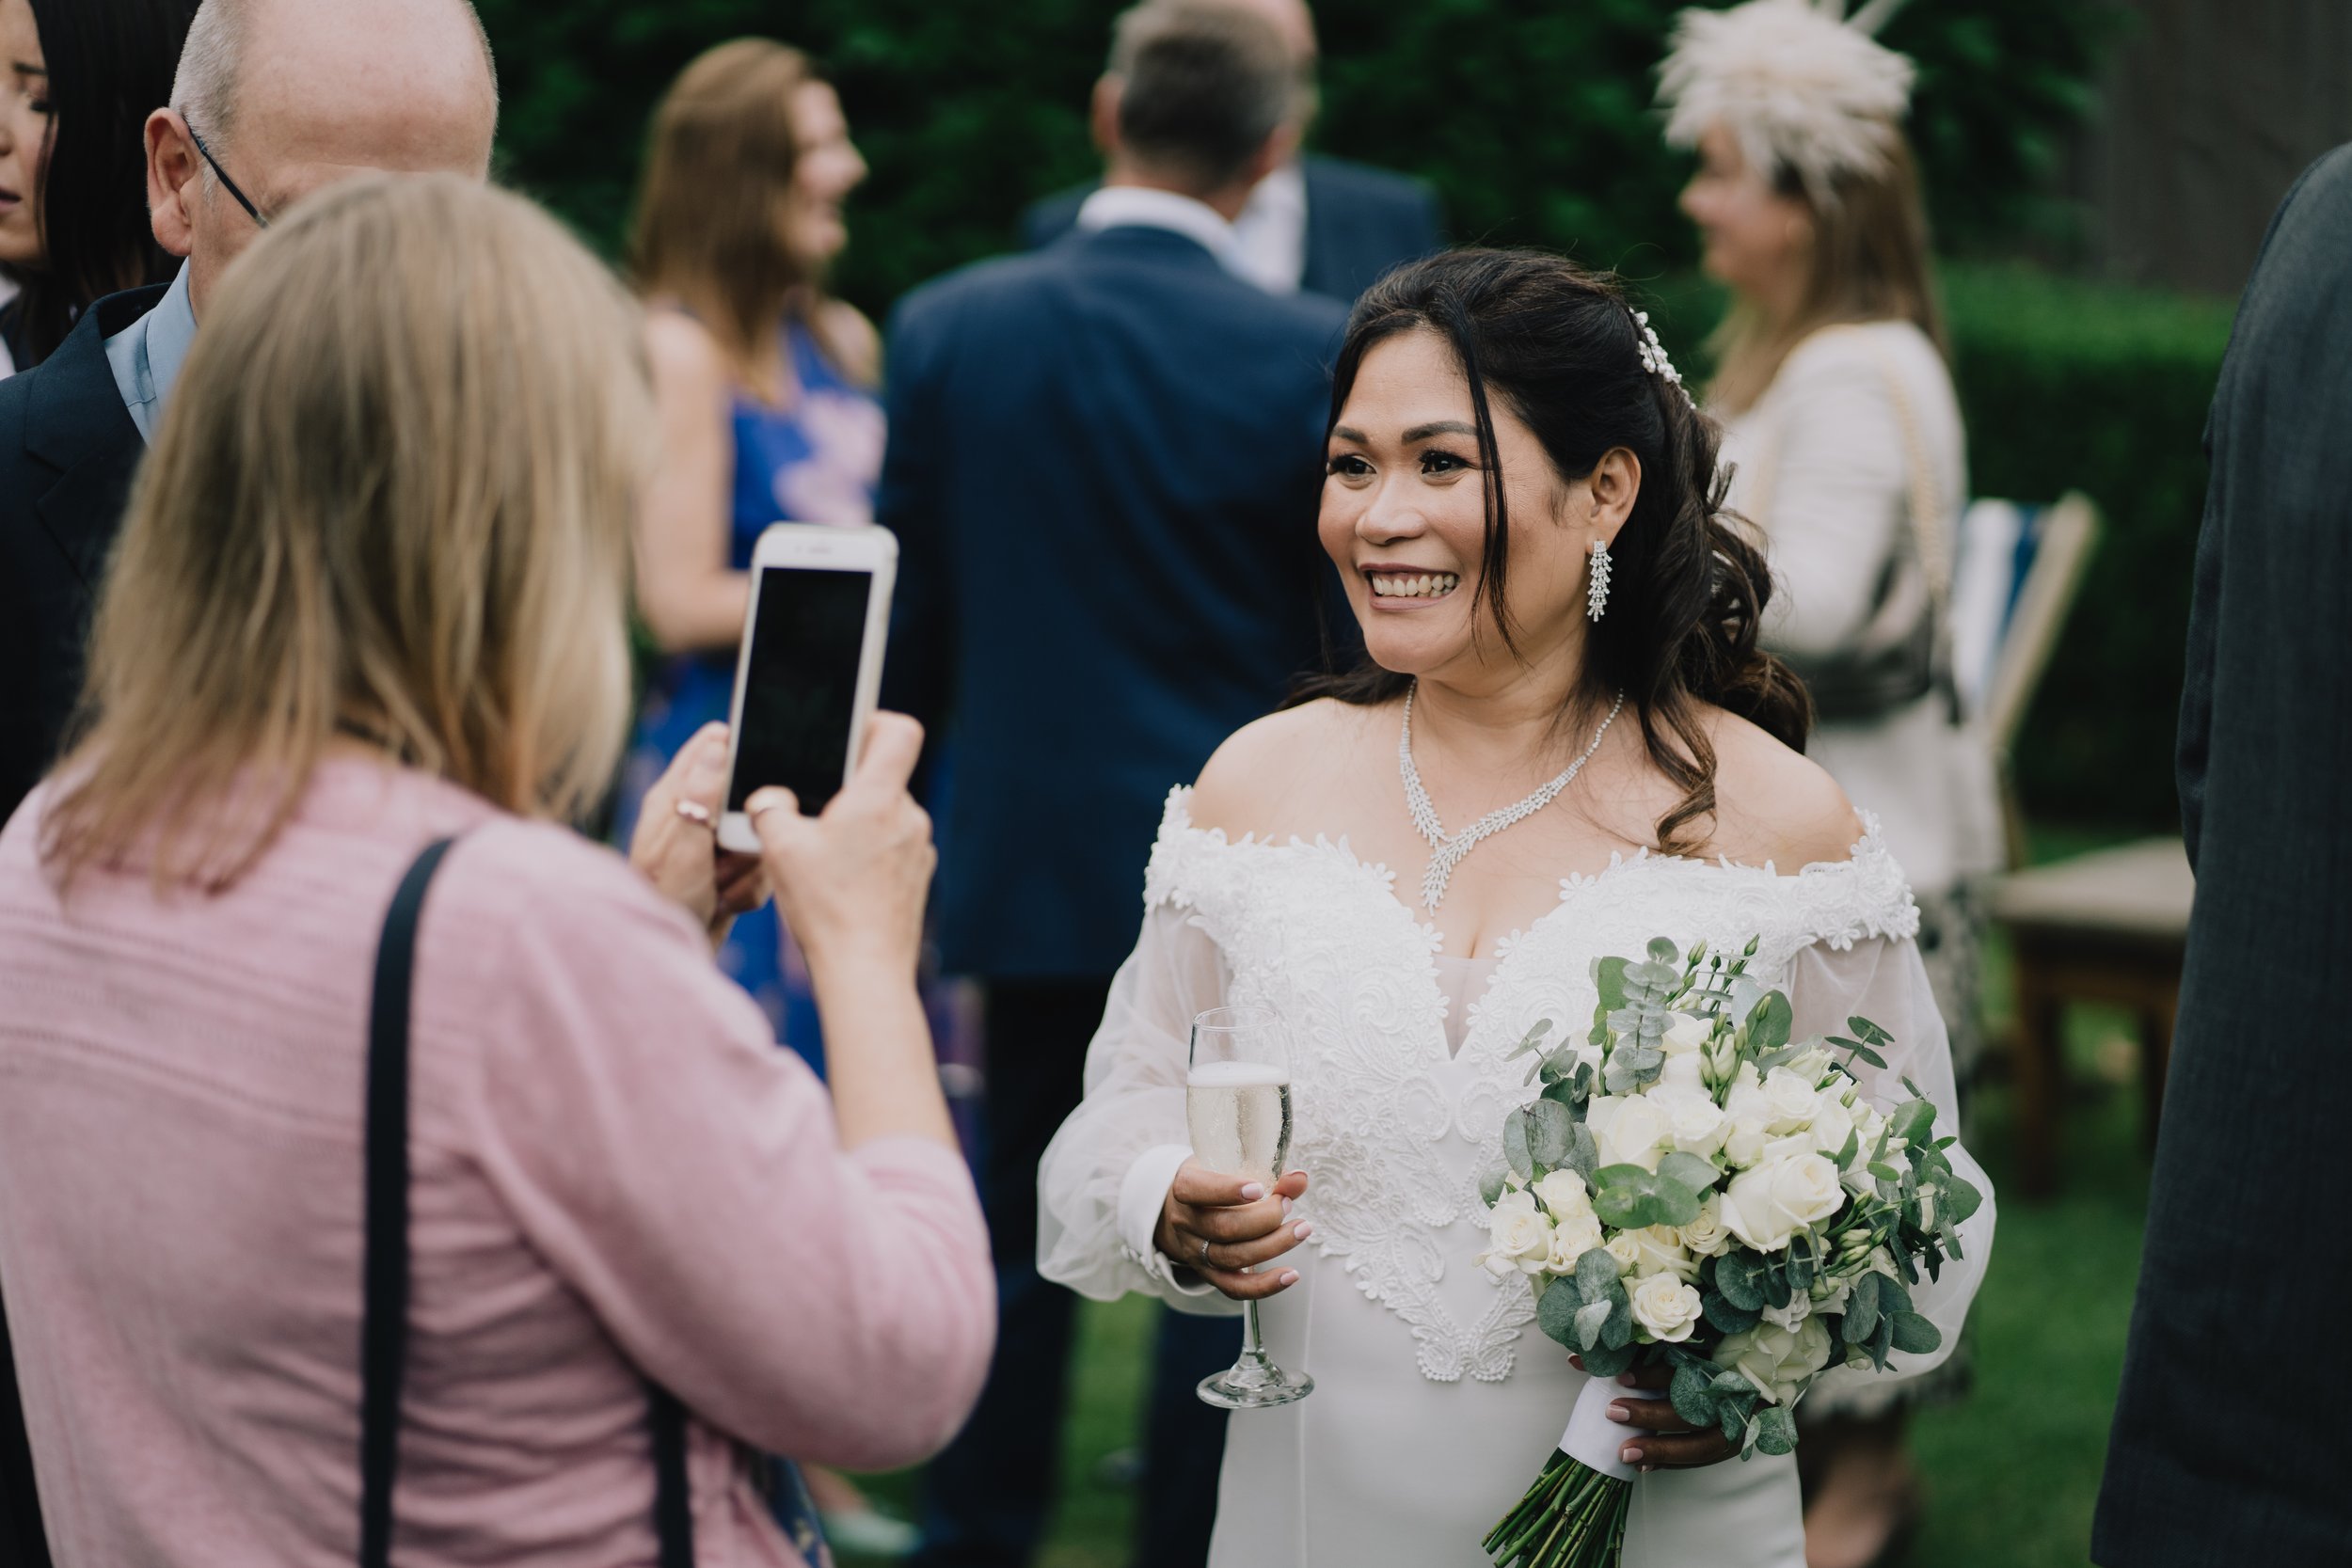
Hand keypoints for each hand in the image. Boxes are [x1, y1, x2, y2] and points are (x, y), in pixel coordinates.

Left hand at [628, 722, 769, 945]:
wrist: (663, 962)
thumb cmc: (662, 907)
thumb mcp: (682, 853)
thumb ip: (700, 800)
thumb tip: (716, 747)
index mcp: (671, 798)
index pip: (711, 746)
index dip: (740, 755)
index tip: (752, 784)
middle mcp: (691, 816)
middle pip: (748, 794)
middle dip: (750, 827)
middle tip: (728, 856)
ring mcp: (711, 844)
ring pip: (759, 833)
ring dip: (750, 865)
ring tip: (722, 886)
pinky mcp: (727, 870)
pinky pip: (761, 865)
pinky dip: (750, 887)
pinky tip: (726, 901)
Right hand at [746, 712, 934, 979]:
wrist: (864, 971)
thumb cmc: (825, 907)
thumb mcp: (779, 849)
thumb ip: (769, 809)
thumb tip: (770, 798)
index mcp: (879, 798)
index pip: (900, 731)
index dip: (874, 721)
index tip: (846, 733)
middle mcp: (909, 818)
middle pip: (883, 778)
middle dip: (847, 787)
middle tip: (811, 807)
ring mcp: (918, 850)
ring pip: (885, 817)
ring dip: (856, 825)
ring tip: (821, 853)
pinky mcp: (918, 879)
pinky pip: (892, 849)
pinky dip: (868, 855)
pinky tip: (840, 881)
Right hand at [1153, 1161, 1311, 1300]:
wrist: (1184, 1211)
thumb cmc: (1214, 1181)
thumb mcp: (1231, 1165)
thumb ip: (1268, 1171)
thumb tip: (1299, 1179)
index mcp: (1185, 1187)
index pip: (1195, 1189)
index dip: (1226, 1190)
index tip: (1258, 1188)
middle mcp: (1185, 1222)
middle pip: (1223, 1228)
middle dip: (1265, 1218)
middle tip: (1287, 1204)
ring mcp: (1196, 1252)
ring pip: (1233, 1258)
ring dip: (1274, 1245)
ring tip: (1301, 1230)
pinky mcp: (1210, 1275)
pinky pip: (1235, 1288)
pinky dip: (1265, 1285)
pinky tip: (1291, 1275)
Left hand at [1570, 1355, 1738, 1471]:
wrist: (1758, 1385)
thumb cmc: (1714, 1361)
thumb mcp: (1691, 1350)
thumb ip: (1650, 1352)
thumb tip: (1589, 1355)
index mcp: (1719, 1366)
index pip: (1683, 1370)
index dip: (1652, 1374)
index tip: (1621, 1376)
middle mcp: (1731, 1398)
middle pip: (1691, 1410)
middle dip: (1649, 1414)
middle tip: (1613, 1412)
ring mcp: (1737, 1426)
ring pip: (1700, 1445)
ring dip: (1659, 1450)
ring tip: (1624, 1453)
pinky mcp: (1733, 1445)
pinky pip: (1700, 1459)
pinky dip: (1671, 1463)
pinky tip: (1643, 1465)